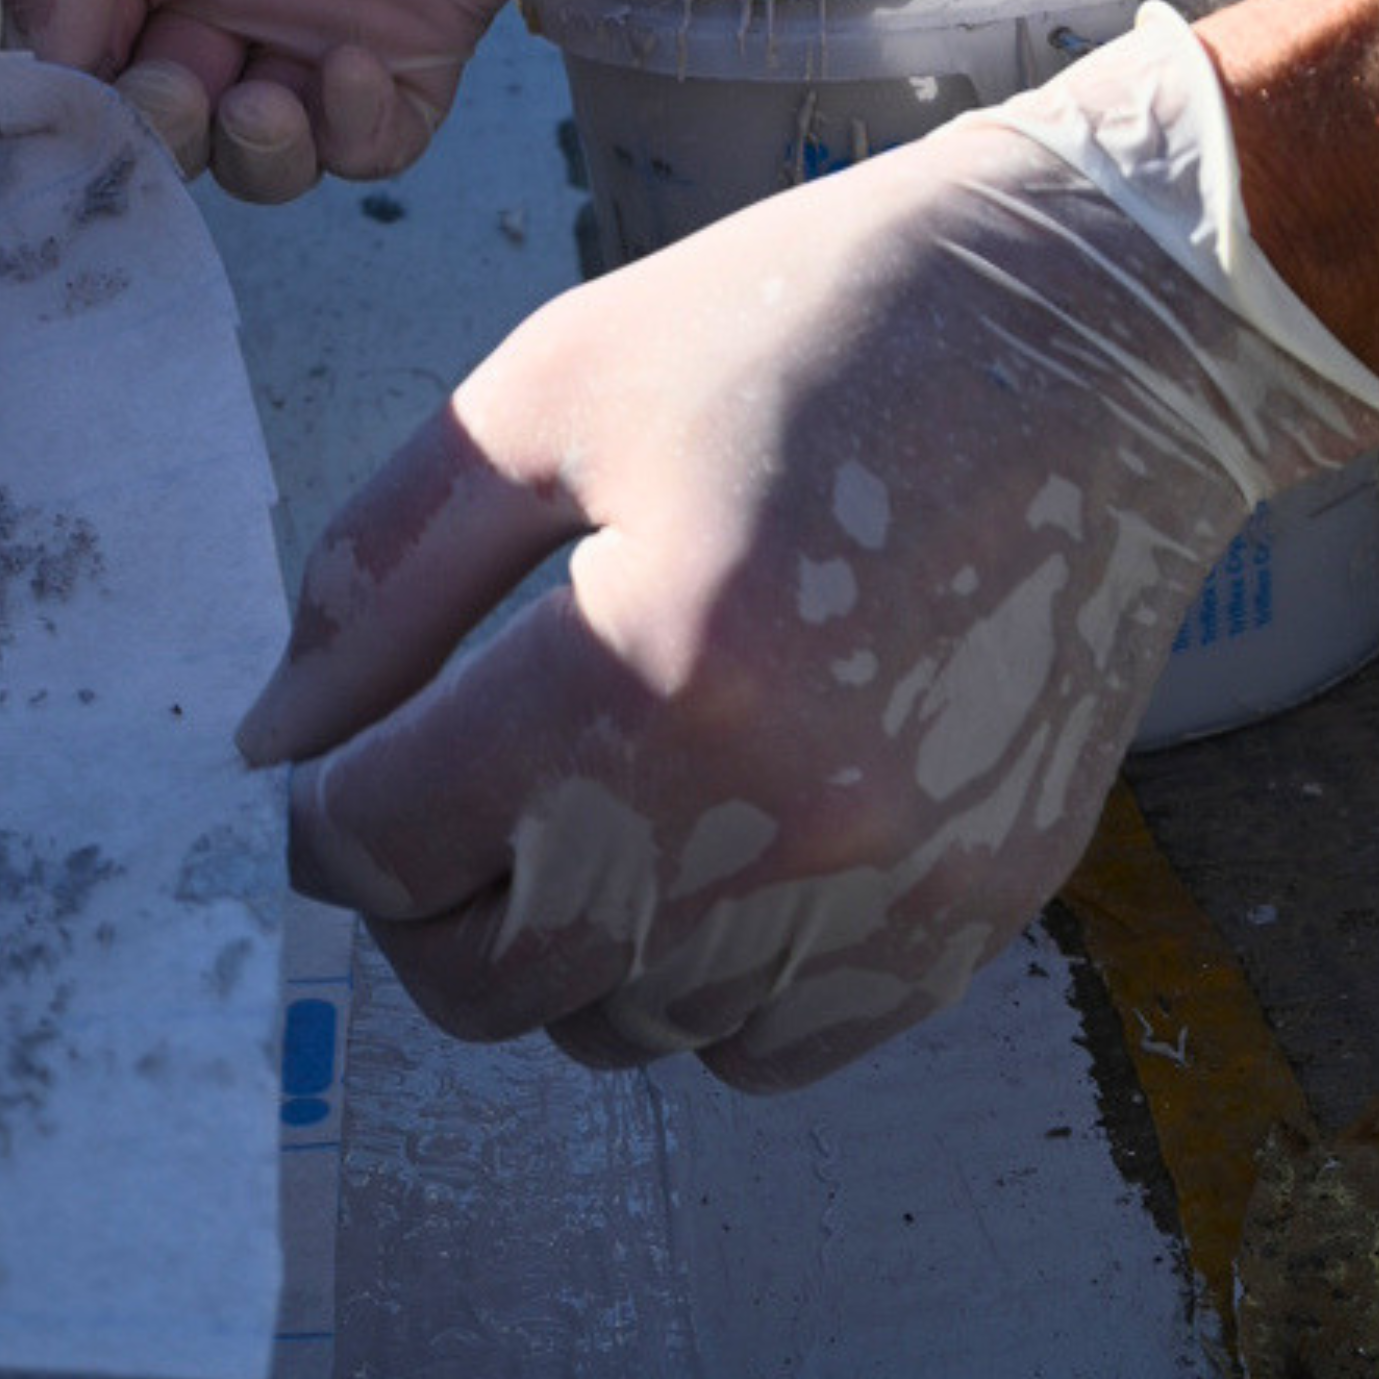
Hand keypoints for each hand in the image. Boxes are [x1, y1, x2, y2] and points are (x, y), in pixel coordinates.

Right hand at [0, 0, 633, 202]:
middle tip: (178, 91)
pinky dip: (349, 134)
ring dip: (249, 156)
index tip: (73, 125)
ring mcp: (321, 11)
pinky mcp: (426, 29)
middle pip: (167, 127)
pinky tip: (344, 64)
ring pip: (264, 155)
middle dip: (158, 137)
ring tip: (257, 99)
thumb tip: (36, 67)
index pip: (79, 62)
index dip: (70, 111)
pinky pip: (377, 139)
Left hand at [238, 15, 1378, 1086]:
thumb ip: (383, 576)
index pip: (389, 844)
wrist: (1103, 342)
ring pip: (622, 1030)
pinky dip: (702, 988)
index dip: (325, 815)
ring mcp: (889, 886)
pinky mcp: (973, 915)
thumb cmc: (819, 328)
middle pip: (490, 977)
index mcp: (654, 661)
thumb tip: (275, 740)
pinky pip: (770, 1050)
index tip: (339, 770)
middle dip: (420, 900)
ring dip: (561, 949)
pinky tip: (709, 858)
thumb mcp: (555, 391)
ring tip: (587, 809)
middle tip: (439, 798)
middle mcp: (778, 812)